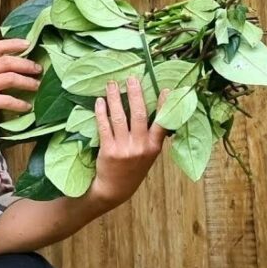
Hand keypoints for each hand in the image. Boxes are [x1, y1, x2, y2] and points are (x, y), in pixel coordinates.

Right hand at [0, 39, 41, 130]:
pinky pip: (7, 100)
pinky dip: (20, 104)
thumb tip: (14, 67)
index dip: (14, 44)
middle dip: (27, 64)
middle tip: (39, 69)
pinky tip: (27, 107)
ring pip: (11, 79)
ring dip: (27, 82)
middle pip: (8, 62)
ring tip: (37, 86)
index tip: (29, 44)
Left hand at [87, 77, 168, 206]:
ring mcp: (124, 148)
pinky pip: (104, 126)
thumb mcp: (148, 155)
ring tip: (112, 84)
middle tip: (131, 78)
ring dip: (115, 98)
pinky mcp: (108, 150)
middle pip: (139, 114)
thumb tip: (155, 112)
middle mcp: (141, 146)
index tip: (166, 89)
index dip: (165, 105)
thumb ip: (152, 137)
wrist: (115, 189)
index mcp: (154, 147)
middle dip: (135, 93)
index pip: (163, 123)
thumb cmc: (132, 169)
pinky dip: (102, 112)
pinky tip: (99, 102)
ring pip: (120, 117)